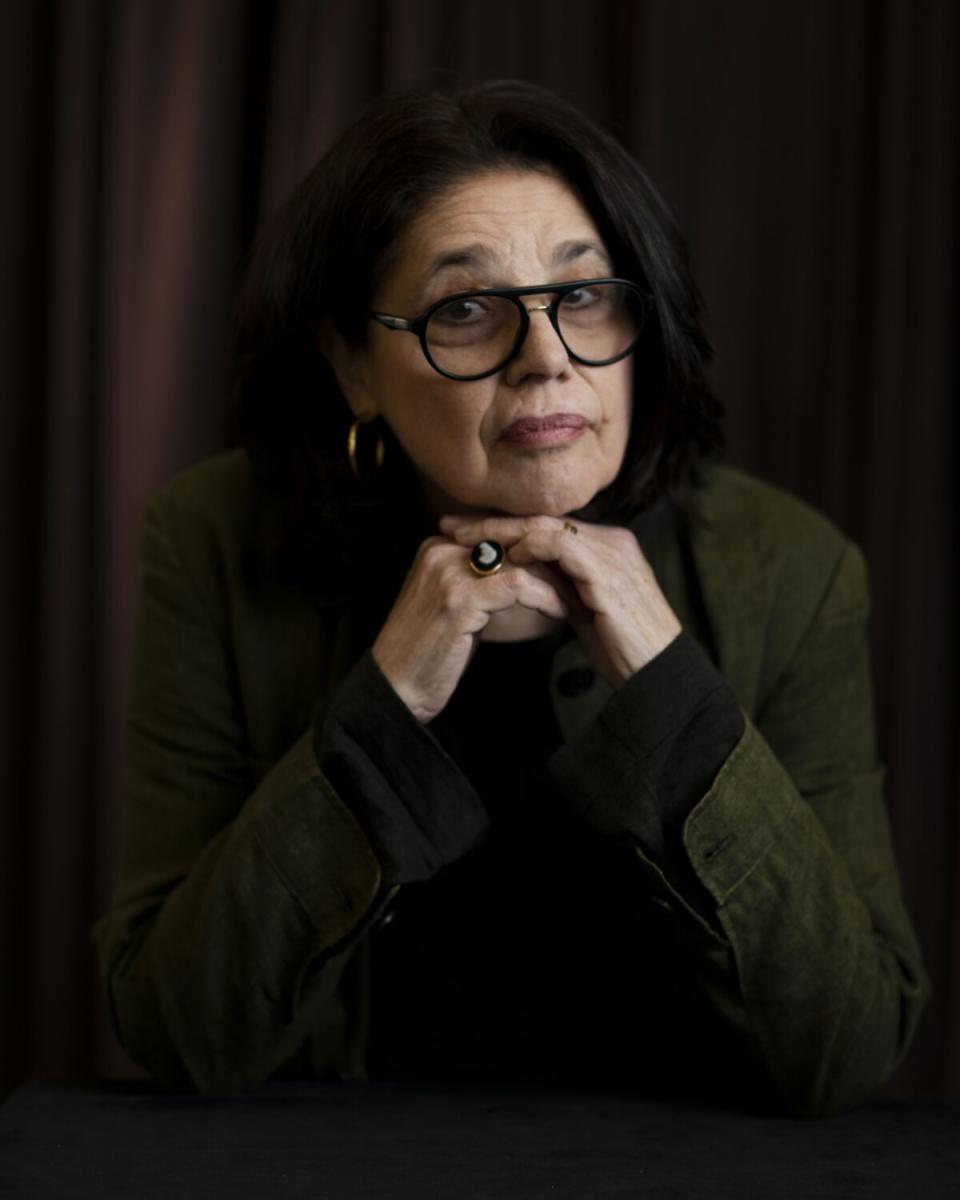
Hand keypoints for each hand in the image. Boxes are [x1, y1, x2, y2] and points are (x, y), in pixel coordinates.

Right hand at [372, 536, 569, 721]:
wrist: (396, 688)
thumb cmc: (429, 654)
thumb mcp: (455, 606)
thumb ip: (481, 583)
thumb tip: (526, 576)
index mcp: (437, 547)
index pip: (501, 536)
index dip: (539, 553)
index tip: (568, 573)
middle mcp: (440, 550)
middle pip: (513, 543)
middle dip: (552, 563)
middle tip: (582, 583)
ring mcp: (448, 572)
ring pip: (520, 560)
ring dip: (555, 581)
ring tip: (578, 600)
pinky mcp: (460, 598)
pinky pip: (518, 585)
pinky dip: (545, 597)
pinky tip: (561, 614)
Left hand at [439, 514, 681, 687]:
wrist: (657, 674)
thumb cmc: (621, 648)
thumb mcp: (581, 610)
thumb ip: (557, 587)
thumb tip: (518, 577)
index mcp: (605, 546)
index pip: (545, 526)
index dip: (501, 528)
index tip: (460, 534)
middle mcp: (611, 541)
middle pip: (541, 519)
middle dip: (490, 523)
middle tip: (448, 526)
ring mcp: (613, 553)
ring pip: (546, 527)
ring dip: (501, 532)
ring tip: (465, 540)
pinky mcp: (609, 572)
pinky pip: (563, 547)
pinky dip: (532, 548)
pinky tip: (506, 557)